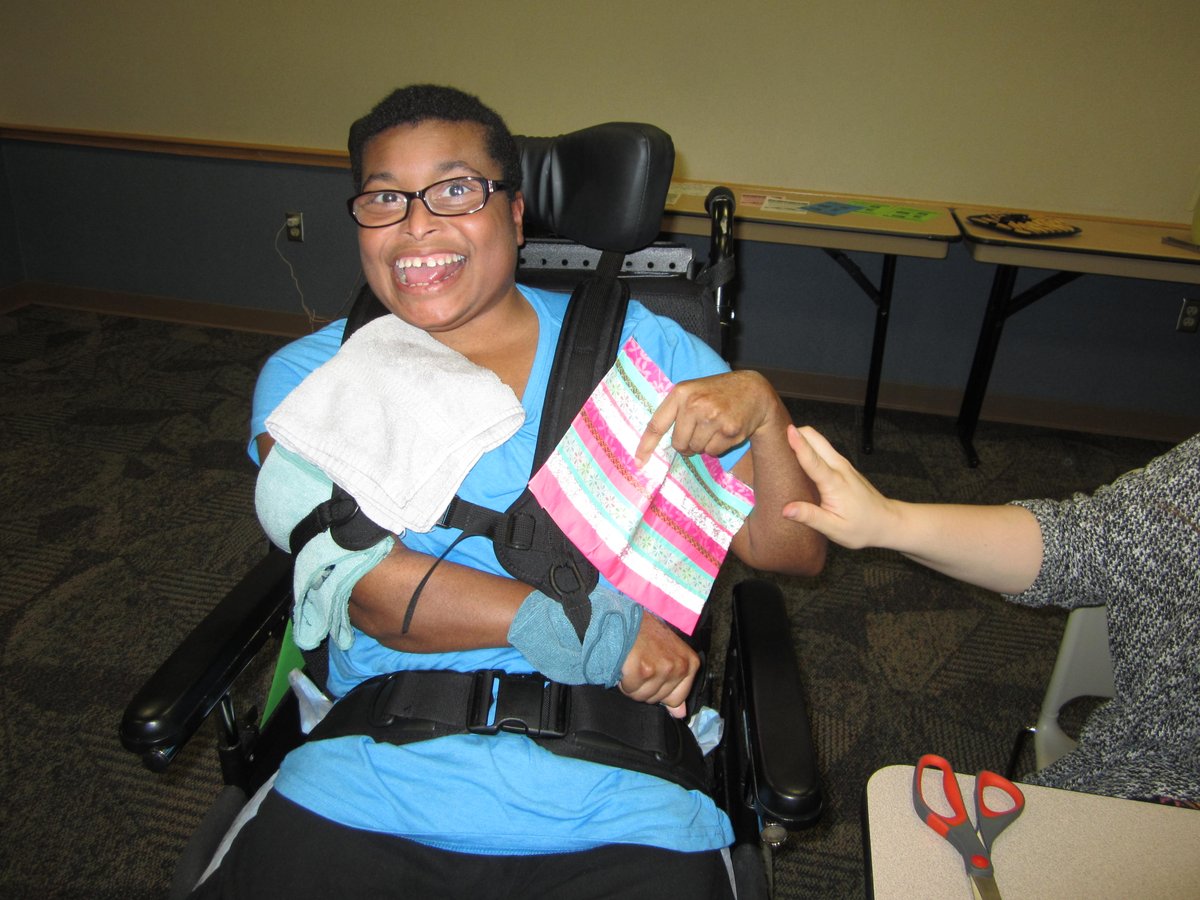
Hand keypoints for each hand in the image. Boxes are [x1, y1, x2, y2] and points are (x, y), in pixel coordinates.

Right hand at [618, 613, 698, 717]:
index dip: (659, 690)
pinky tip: (626, 663)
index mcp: (690, 664)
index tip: (653, 673)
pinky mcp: (644, 669)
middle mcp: (679, 666)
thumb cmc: (647, 636)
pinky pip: (631, 689)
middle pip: (657, 700)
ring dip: (633, 685)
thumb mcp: (670, 657)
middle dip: (645, 687)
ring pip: (642, 697)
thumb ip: (677, 688)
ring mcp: (663, 668)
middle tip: (641, 665)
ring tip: (633, 664)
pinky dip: (624, 680)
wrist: (627, 618)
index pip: (676, 699)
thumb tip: (680, 715)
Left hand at [634, 370, 778, 466]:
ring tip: (714, 427)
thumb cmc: (717, 394)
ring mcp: (713, 417)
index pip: (657, 424)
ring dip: (703, 444)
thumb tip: (653, 445)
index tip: (639, 462)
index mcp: (681, 392)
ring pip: (696, 449)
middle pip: (678, 443)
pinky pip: (713, 451)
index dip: (646, 445)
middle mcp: (695, 404)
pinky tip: (725, 431)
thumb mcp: (692, 392)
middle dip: (687, 444)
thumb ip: (674, 411)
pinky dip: (717, 447)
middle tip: (699, 431)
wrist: (754, 391)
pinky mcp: (729, 429)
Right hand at [780, 425, 896, 548]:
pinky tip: (798, 456)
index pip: (813, 459)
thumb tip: (786, 510)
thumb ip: (810, 517)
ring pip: (819, 441)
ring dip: (802, 437)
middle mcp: (839, 468)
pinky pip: (823, 449)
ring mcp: (842, 464)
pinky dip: (809, 445)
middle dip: (796, 432)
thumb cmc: (862, 527)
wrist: (887, 522)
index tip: (786, 430)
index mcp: (835, 483)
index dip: (798, 444)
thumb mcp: (835, 529)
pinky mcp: (843, 466)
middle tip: (773, 436)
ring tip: (780, 443)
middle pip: (816, 439)